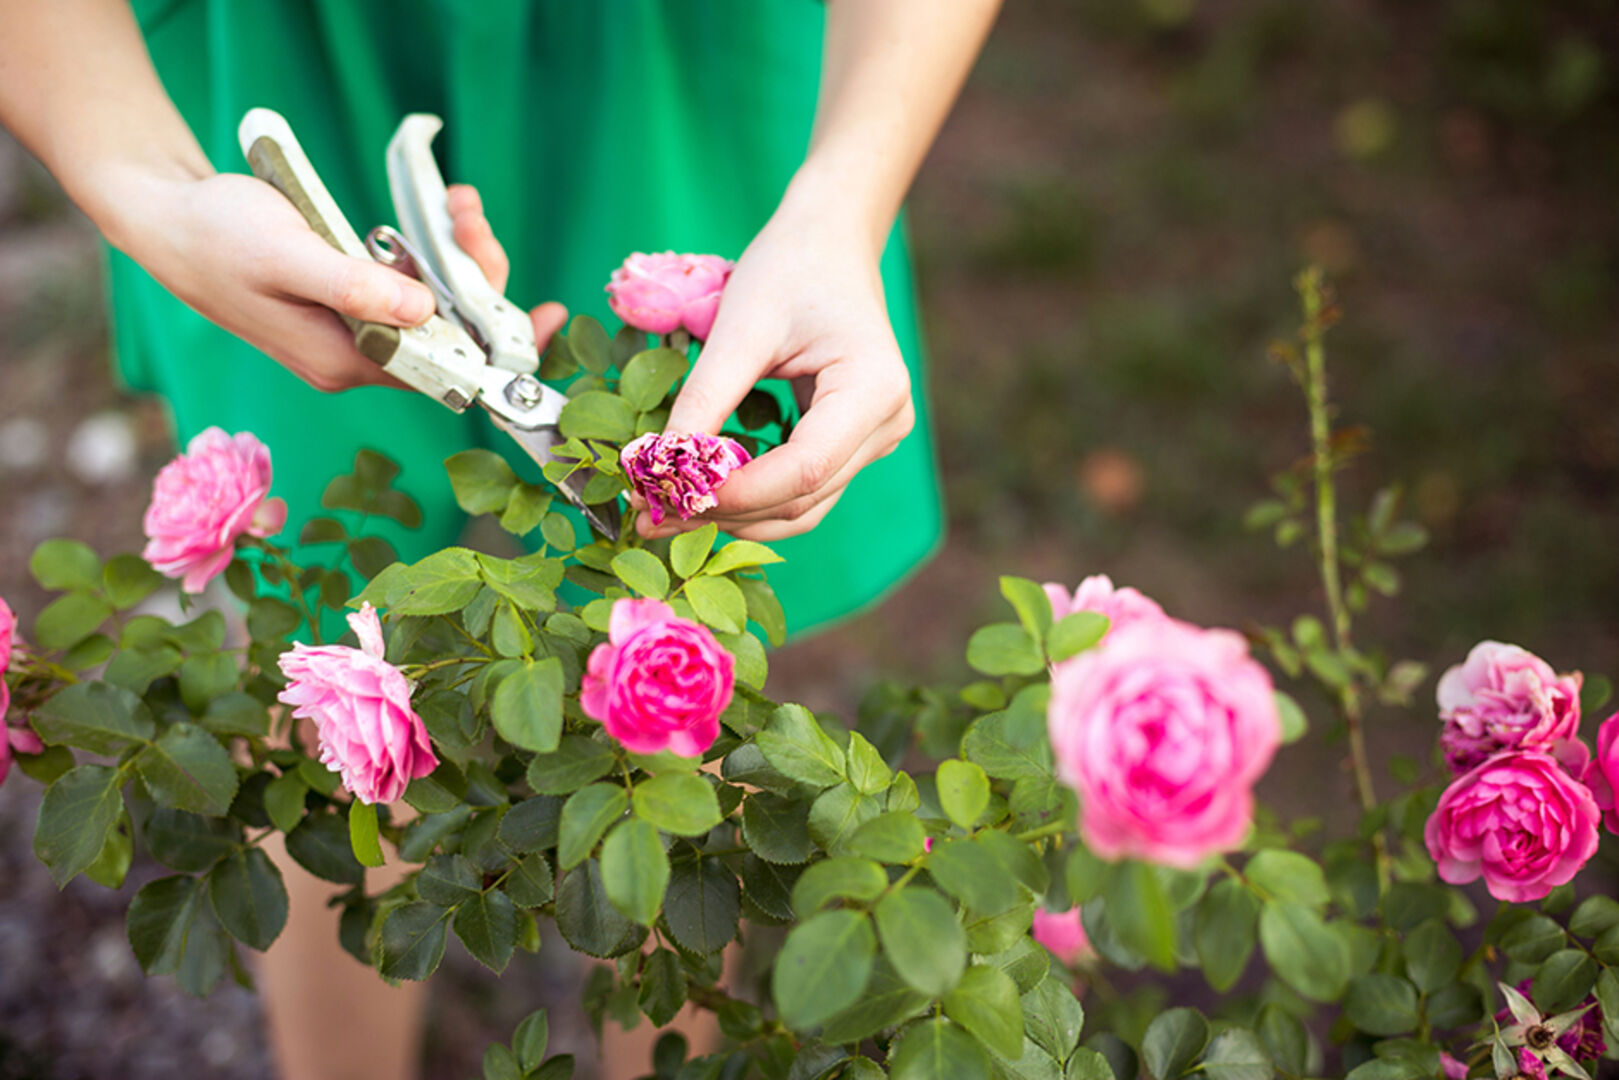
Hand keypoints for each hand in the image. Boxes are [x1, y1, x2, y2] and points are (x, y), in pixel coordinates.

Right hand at [111, 172, 564, 390]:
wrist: (167, 221)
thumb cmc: (218, 237)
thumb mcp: (288, 256)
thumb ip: (355, 288)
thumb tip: (424, 312)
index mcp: (343, 361)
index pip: (444, 370)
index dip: (499, 348)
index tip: (547, 319)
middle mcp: (356, 357)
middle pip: (449, 335)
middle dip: (476, 277)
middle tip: (470, 214)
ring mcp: (354, 331)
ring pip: (436, 307)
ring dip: (458, 257)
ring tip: (457, 202)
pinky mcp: (352, 303)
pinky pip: (413, 288)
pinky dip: (433, 253)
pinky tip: (439, 214)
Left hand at [639, 197, 915, 541]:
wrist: (827, 245)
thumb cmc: (789, 270)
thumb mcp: (740, 326)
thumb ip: (706, 397)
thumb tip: (660, 464)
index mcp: (874, 387)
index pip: (805, 468)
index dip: (739, 492)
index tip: (671, 496)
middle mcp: (887, 423)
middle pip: (804, 497)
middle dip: (726, 510)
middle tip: (650, 515)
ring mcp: (875, 439)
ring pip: (803, 507)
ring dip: (736, 516)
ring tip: (667, 513)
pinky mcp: (853, 445)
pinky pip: (802, 490)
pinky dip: (752, 499)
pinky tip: (701, 495)